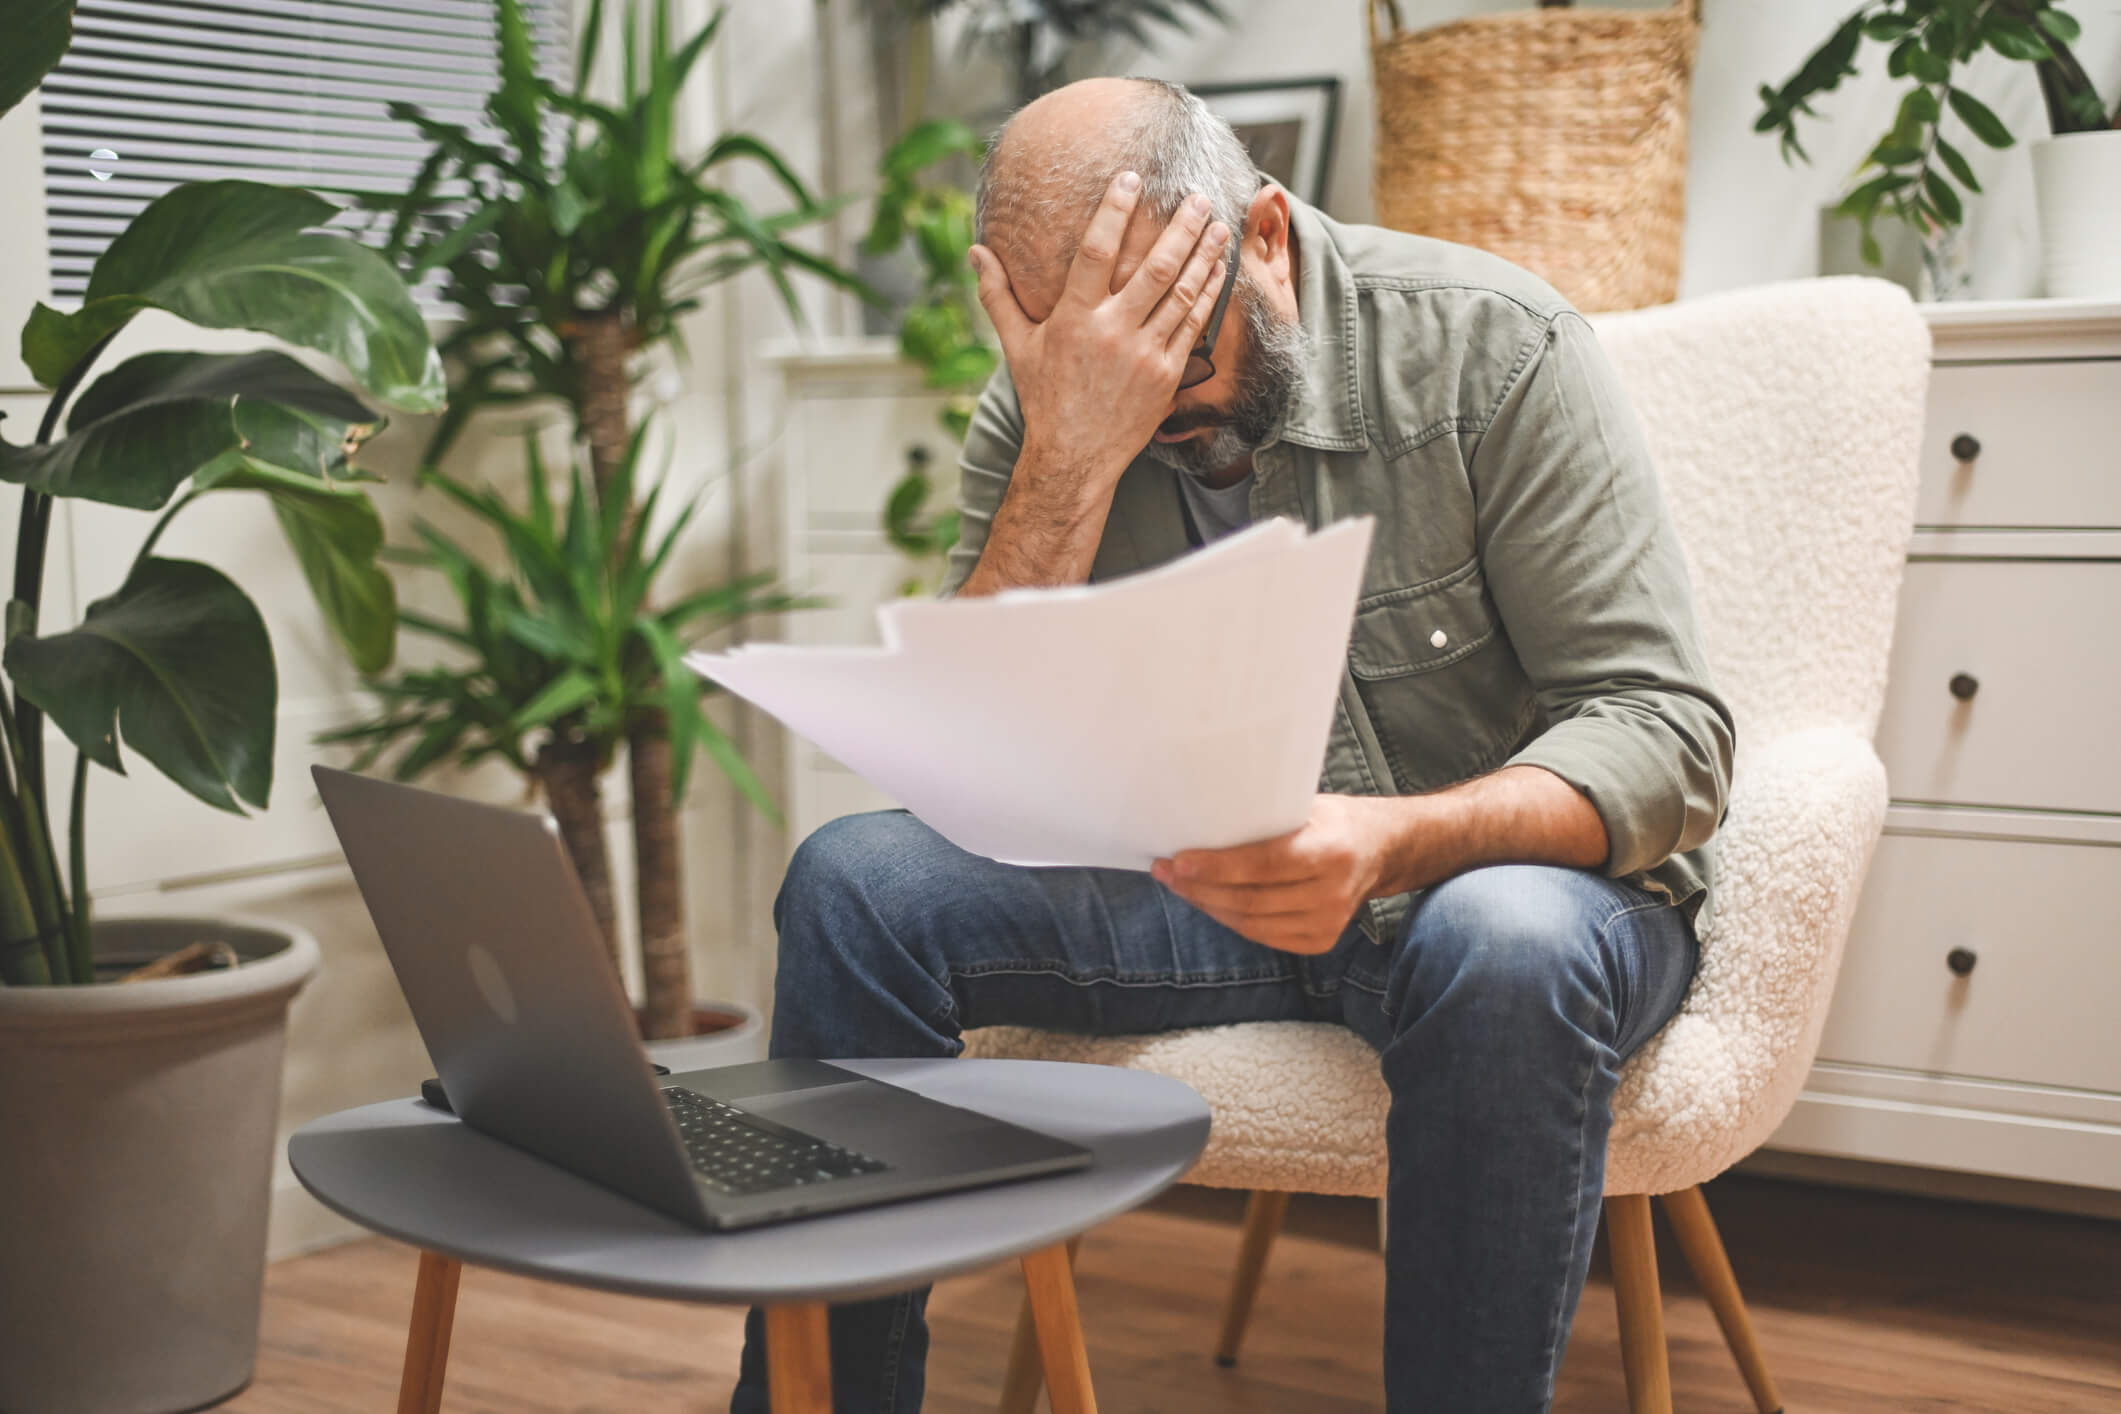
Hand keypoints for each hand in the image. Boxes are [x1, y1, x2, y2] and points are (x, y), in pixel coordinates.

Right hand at [968, 171, 1228, 507]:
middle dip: (1180, 228)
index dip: (1114, 211)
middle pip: (1154, 268)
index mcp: (1073, 319)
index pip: (1095, 251)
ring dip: (1203, 255)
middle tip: (1197, 195)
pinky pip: (1194, 325)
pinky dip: (1209, 293)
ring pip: (1182, 294)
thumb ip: (998, 295)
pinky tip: (1218, 269)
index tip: (1132, 178)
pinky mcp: (1167, 374)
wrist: (1074, 457)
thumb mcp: (1017, 345)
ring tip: (1217, 222)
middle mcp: (1112, 333)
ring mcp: (1144, 354)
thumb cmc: (1044, 399)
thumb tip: (975, 252)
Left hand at [1152, 795, 1401, 954]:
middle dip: (1199, 888)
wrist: (1382, 850)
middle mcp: (1333, 892)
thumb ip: (1266, 819)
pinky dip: (1231, 920)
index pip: (1263, 864)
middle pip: (1250, 899)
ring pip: (1251, 923)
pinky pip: (1263, 936)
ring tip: (1180, 886)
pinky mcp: (1321, 940)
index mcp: (1331, 851)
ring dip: (1209, 905)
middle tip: (1166, 872)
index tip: (1177, 861)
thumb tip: (1200, 822)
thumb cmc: (1334, 821)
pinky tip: (1210, 902)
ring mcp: (1329, 922)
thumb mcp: (1308, 807)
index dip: (1216, 867)